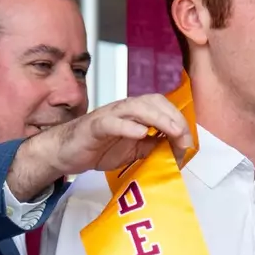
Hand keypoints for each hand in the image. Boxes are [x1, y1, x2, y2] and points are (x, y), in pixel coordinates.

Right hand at [8, 94, 192, 198]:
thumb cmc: (98, 147)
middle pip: (153, 102)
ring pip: (136, 108)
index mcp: (135, 113)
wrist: (66, 153)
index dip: (178, 119)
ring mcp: (109, 115)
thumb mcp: (134, 150)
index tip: (188, 140)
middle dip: (172, 118)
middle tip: (184, 137)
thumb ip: (154, 147)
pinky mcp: (94, 126)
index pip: (162, 106)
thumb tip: (177, 148)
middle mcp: (124, 109)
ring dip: (157, 118)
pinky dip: (128, 127)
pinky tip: (141, 134)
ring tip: (171, 132)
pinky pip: (112, 122)